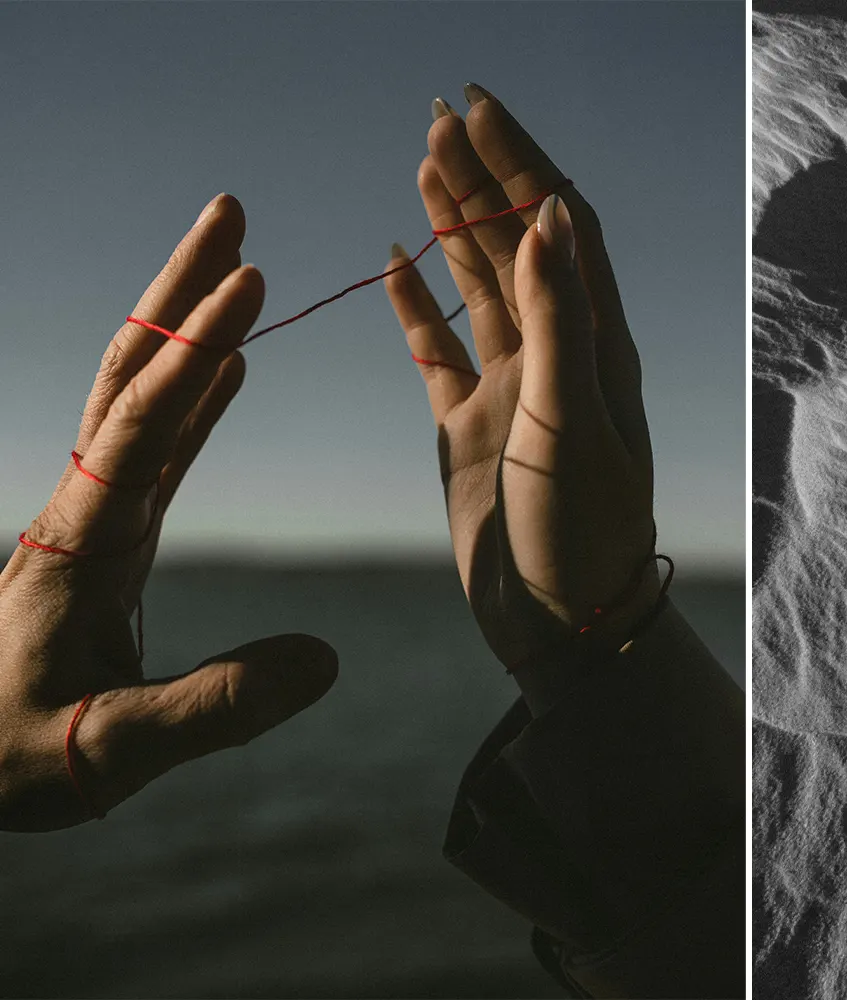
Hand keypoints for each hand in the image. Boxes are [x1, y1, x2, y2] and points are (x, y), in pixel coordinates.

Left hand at [0, 196, 337, 830]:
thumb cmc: (14, 758)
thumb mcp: (111, 750)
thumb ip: (214, 708)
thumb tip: (325, 662)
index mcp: (79, 541)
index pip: (139, 427)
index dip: (194, 354)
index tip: (249, 284)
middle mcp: (84, 507)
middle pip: (131, 372)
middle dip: (179, 290)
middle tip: (229, 213)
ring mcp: (96, 514)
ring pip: (140, 393)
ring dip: (185, 322)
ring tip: (236, 260)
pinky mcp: (110, 533)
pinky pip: (158, 443)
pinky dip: (195, 391)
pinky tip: (228, 366)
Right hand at [384, 84, 655, 712]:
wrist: (563, 622)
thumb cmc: (582, 532)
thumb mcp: (574, 421)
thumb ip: (559, 322)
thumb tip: (548, 218)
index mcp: (592, 344)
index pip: (559, 229)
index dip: (524, 163)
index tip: (482, 107)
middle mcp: (554, 355)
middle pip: (515, 243)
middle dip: (483, 175)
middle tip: (442, 113)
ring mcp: (511, 389)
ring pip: (476, 287)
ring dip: (451, 225)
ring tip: (424, 161)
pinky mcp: (470, 428)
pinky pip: (437, 351)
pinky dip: (415, 306)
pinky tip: (395, 264)